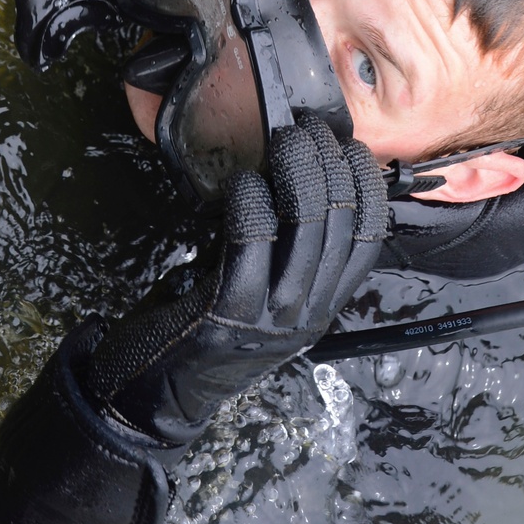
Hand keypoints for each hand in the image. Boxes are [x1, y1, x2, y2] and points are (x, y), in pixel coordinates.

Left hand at [0, 115, 385, 523]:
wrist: (153, 396)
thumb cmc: (204, 327)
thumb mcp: (263, 292)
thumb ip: (286, 249)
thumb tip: (298, 177)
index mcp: (322, 305)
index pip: (370, 239)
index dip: (367, 185)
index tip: (350, 146)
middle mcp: (306, 312)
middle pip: (339, 223)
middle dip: (329, 163)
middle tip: (309, 128)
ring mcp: (270, 316)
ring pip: (304, 228)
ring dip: (294, 171)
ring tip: (283, 139)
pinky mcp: (228, 312)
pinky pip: (250, 243)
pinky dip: (248, 202)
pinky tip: (241, 182)